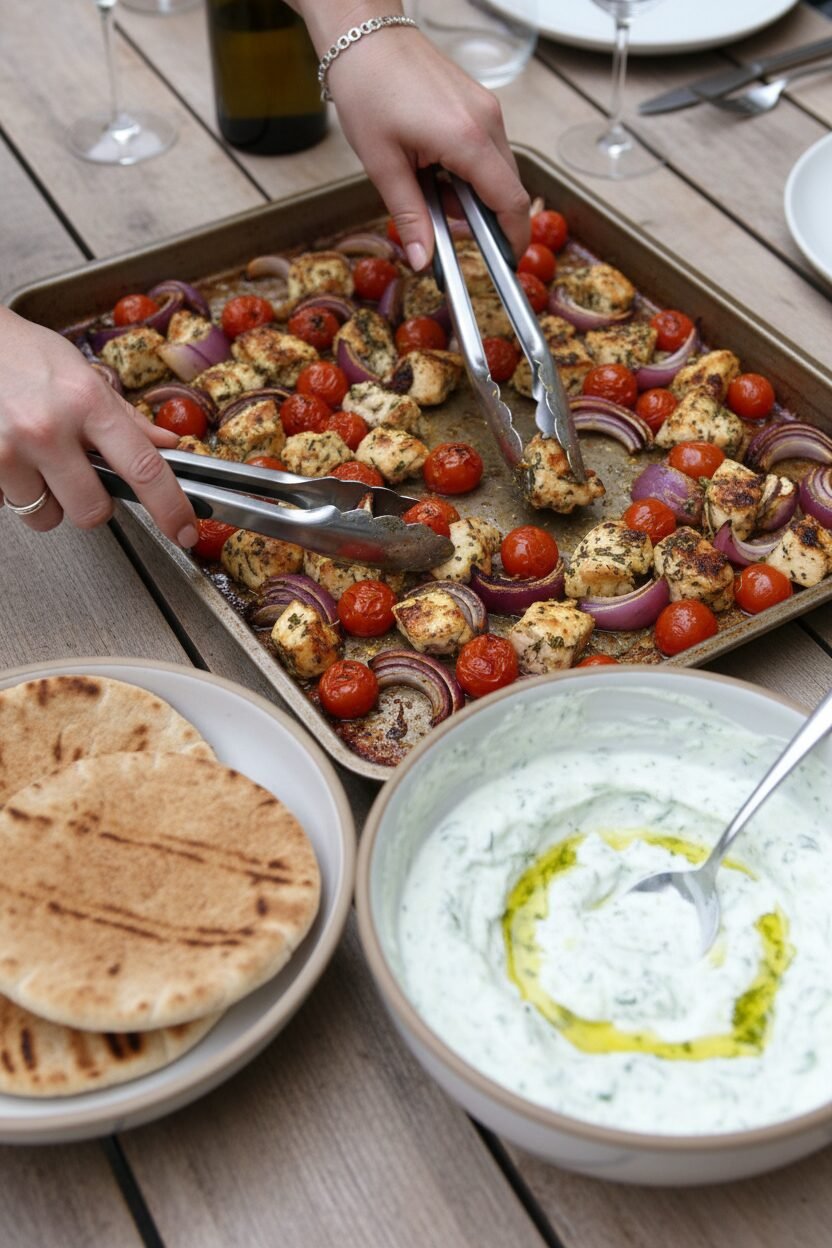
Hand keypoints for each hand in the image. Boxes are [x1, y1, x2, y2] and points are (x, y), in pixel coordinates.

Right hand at [0, 308, 197, 546]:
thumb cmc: (24, 355)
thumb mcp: (84, 374)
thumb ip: (126, 417)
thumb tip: (167, 446)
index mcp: (87, 403)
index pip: (143, 468)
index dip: (170, 507)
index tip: (184, 530)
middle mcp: (47, 429)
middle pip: (93, 511)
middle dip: (92, 502)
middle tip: (80, 474)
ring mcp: (8, 450)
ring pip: (46, 516)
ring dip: (48, 499)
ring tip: (38, 461)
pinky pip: (7, 506)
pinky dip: (13, 491)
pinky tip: (12, 458)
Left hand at [299, 5, 530, 268]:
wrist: (363, 35)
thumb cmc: (368, 88)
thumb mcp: (383, 165)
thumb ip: (409, 217)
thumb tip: (422, 259)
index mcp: (467, 139)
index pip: (510, 201)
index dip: (513, 238)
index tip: (508, 262)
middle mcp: (487, 120)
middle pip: (508, 188)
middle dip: (486, 218)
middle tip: (451, 234)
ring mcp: (486, 108)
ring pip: (498, 170)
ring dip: (474, 193)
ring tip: (429, 190)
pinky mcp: (479, 102)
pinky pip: (487, 148)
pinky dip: (469, 170)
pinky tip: (436, 170)